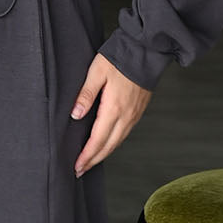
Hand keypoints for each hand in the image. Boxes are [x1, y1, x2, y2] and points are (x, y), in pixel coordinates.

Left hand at [71, 53, 151, 176]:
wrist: (146, 52)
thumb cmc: (120, 59)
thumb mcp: (97, 72)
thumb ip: (86, 94)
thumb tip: (76, 115)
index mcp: (114, 109)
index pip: (97, 140)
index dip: (87, 155)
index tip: (77, 166)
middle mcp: (126, 116)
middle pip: (108, 146)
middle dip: (93, 160)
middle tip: (80, 170)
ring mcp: (134, 115)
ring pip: (118, 142)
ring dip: (104, 154)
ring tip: (91, 161)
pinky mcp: (138, 112)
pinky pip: (124, 134)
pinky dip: (114, 144)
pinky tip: (107, 144)